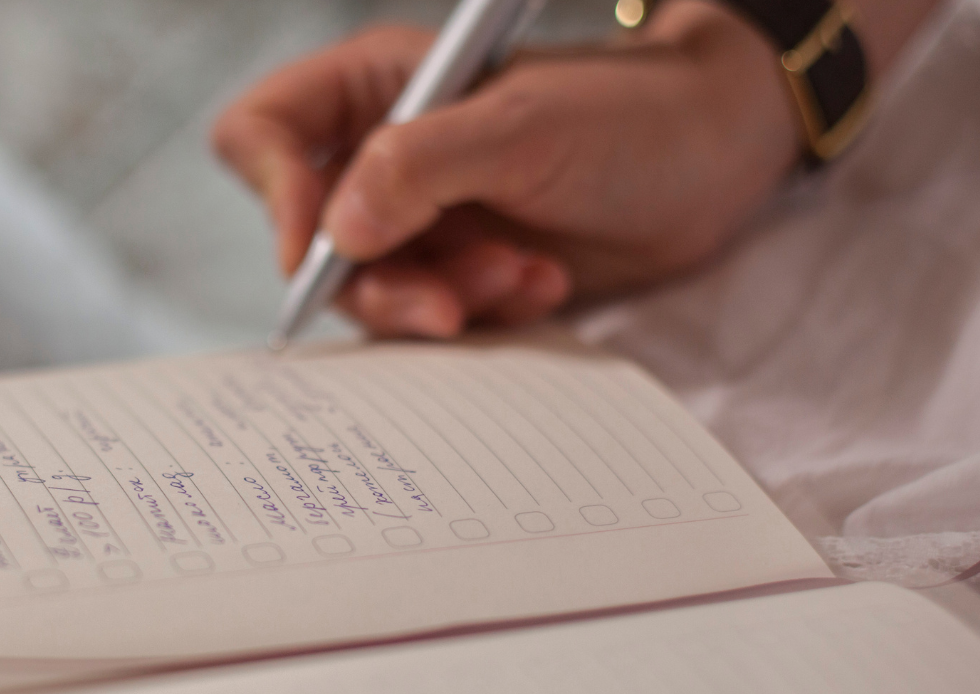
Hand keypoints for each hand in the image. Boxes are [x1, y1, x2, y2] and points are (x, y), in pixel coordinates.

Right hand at [212, 0, 803, 337]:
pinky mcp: (460, 270)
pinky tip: (542, 280)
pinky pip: (432, 317)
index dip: (274, 192)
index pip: (265, 132)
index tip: (321, 248)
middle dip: (383, 278)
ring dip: (444, 298)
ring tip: (520, 273)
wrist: (715, 163)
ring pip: (373, 291)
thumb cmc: (628, 115)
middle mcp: (383, 157)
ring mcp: (421, 219)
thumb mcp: (522, 127)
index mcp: (375, 90)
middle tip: (451, 297)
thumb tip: (336, 232)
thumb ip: (419, 168)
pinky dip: (485, 310)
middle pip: (313, 239)